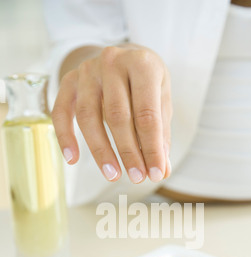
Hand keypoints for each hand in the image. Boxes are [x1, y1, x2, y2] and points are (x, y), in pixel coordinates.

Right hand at [52, 45, 172, 183]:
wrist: (123, 56)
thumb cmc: (145, 84)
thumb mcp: (161, 101)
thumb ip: (161, 135)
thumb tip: (162, 170)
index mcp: (142, 64)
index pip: (147, 114)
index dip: (152, 148)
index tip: (155, 173)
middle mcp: (113, 62)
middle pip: (117, 116)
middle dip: (128, 152)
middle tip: (137, 178)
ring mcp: (88, 70)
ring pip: (88, 116)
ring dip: (100, 151)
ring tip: (112, 175)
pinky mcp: (69, 80)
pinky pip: (61, 111)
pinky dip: (65, 137)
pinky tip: (72, 159)